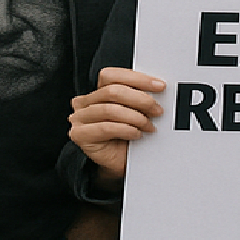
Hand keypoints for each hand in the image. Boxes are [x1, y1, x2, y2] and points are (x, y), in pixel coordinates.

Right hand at [68, 67, 164, 189]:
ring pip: (109, 109)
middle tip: (158, 110)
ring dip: (135, 117)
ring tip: (149, 125)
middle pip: (112, 91)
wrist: (119, 163)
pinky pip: (106, 128)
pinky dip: (126, 129)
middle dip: (140, 99)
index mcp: (96, 91)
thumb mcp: (133, 111)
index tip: (159, 85)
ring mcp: (80, 119)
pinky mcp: (80, 135)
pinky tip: (137, 134)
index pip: (112, 76)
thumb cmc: (127, 136)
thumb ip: (138, 97)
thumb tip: (157, 87)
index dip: (137, 78)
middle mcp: (84, 103)